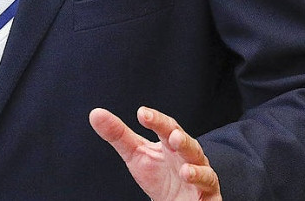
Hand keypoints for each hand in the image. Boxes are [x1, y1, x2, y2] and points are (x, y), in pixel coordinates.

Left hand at [89, 106, 220, 200]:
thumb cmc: (158, 175)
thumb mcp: (135, 154)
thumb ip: (118, 135)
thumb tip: (96, 114)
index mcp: (171, 143)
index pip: (166, 127)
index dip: (156, 120)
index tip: (141, 114)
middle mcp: (189, 155)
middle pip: (187, 143)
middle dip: (181, 140)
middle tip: (172, 136)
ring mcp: (201, 172)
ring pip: (202, 165)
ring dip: (195, 167)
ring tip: (184, 170)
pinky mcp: (208, 191)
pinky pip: (208, 184)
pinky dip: (201, 180)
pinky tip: (190, 177)